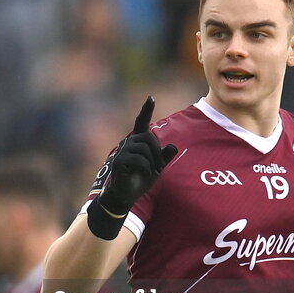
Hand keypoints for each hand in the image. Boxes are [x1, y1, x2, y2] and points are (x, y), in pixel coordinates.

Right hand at [87, 97, 177, 239]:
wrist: (126, 195)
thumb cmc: (140, 179)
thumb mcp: (157, 168)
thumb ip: (164, 157)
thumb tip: (173, 147)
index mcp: (137, 142)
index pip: (142, 123)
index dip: (146, 110)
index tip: (151, 98)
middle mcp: (128, 143)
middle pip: (148, 137)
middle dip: (157, 152)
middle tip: (159, 167)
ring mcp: (122, 151)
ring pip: (144, 148)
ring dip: (153, 161)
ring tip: (151, 172)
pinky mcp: (120, 161)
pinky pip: (139, 159)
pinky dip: (146, 168)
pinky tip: (144, 174)